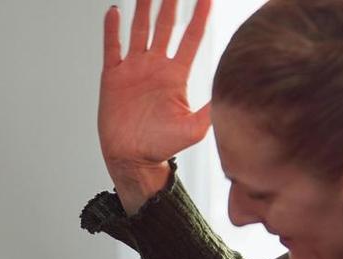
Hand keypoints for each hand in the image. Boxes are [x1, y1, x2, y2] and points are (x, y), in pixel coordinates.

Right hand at [100, 0, 212, 211]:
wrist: (132, 159)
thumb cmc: (162, 147)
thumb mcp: (193, 129)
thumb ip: (210, 110)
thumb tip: (230, 95)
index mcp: (176, 75)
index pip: (191, 37)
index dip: (199, 16)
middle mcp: (156, 67)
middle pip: (165, 27)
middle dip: (170, 4)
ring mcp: (134, 70)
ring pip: (140, 31)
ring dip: (143, 10)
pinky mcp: (113, 77)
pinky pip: (113, 48)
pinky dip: (112, 30)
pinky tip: (115, 12)